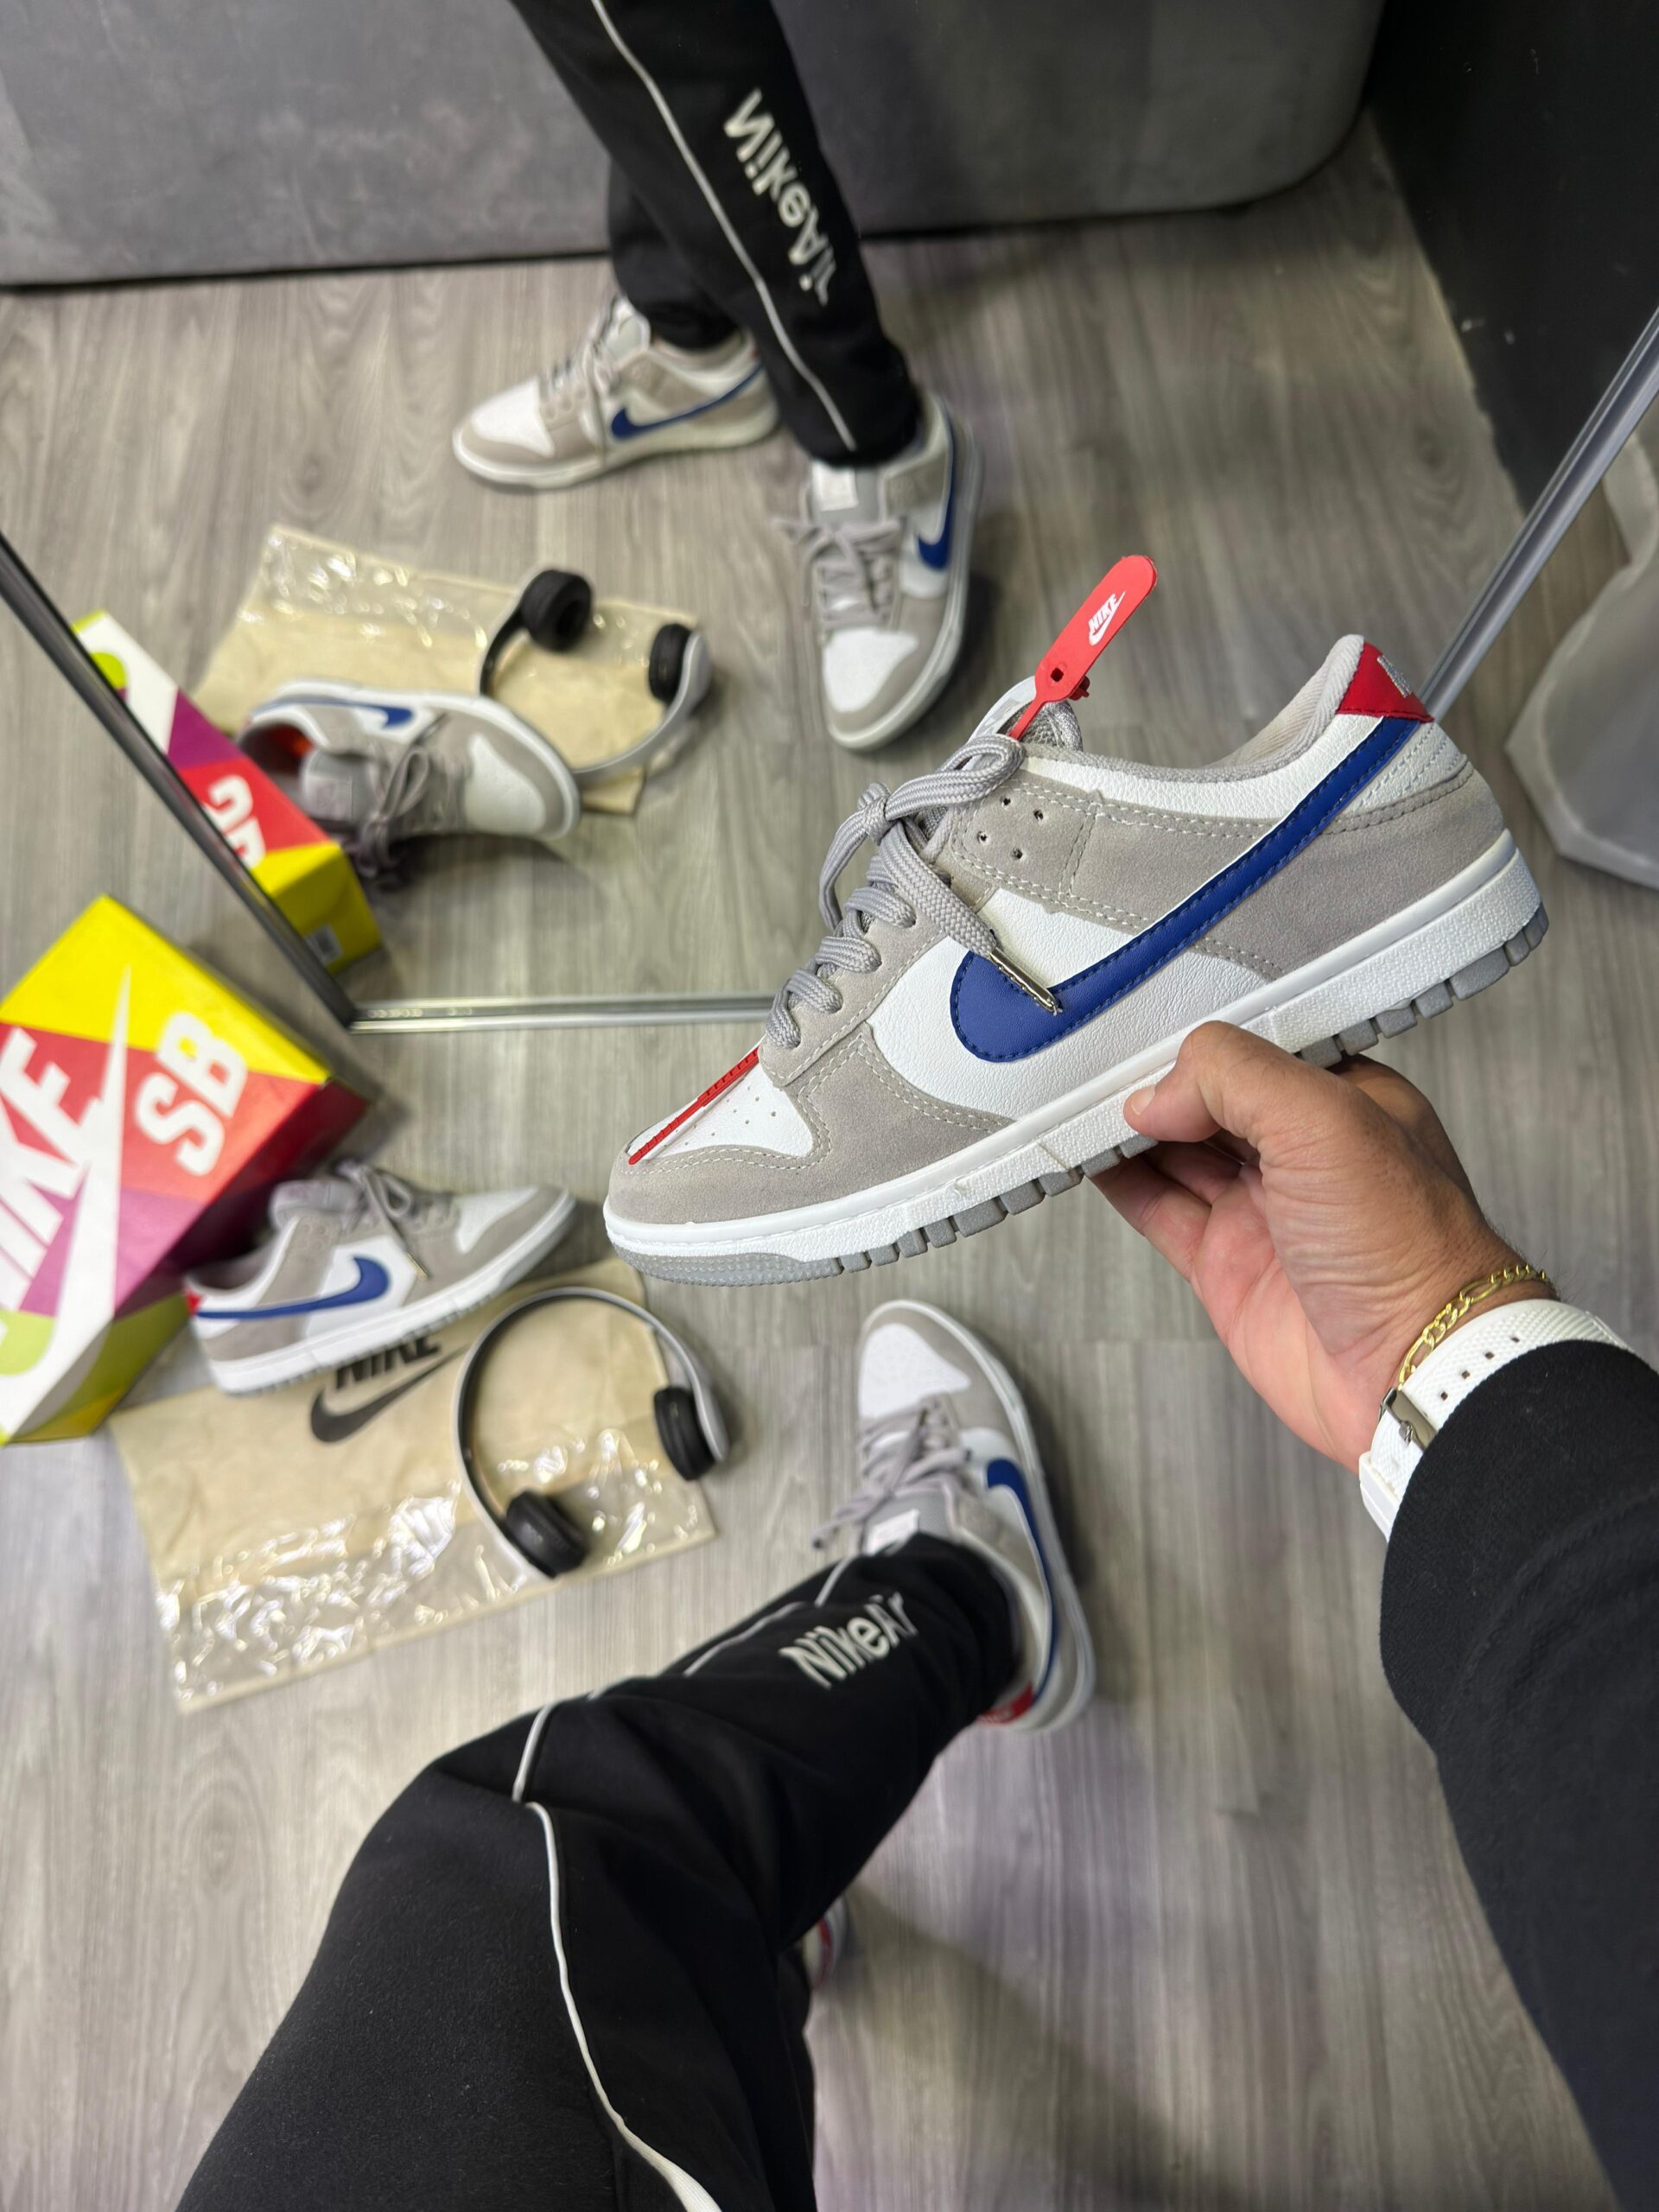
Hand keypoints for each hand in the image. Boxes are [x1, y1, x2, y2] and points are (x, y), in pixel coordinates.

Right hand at [1095, 1024, 1550, 1470]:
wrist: (1407, 1371)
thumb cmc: (1409, 1251)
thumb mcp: (1327, 1121)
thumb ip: (1236, 1078)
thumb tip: (1161, 1091)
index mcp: (1344, 1103)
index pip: (1257, 1049)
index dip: (1201, 1042)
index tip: (1146, 1032)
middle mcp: (1303, 1154)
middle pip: (1210, 1100)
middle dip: (1157, 1082)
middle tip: (1098, 1067)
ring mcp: (1264, 1211)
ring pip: (1178, 1152)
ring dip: (1130, 1129)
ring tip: (1078, 1105)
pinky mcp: (1228, 1266)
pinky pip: (1162, 1210)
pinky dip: (1122, 1182)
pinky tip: (1092, 1159)